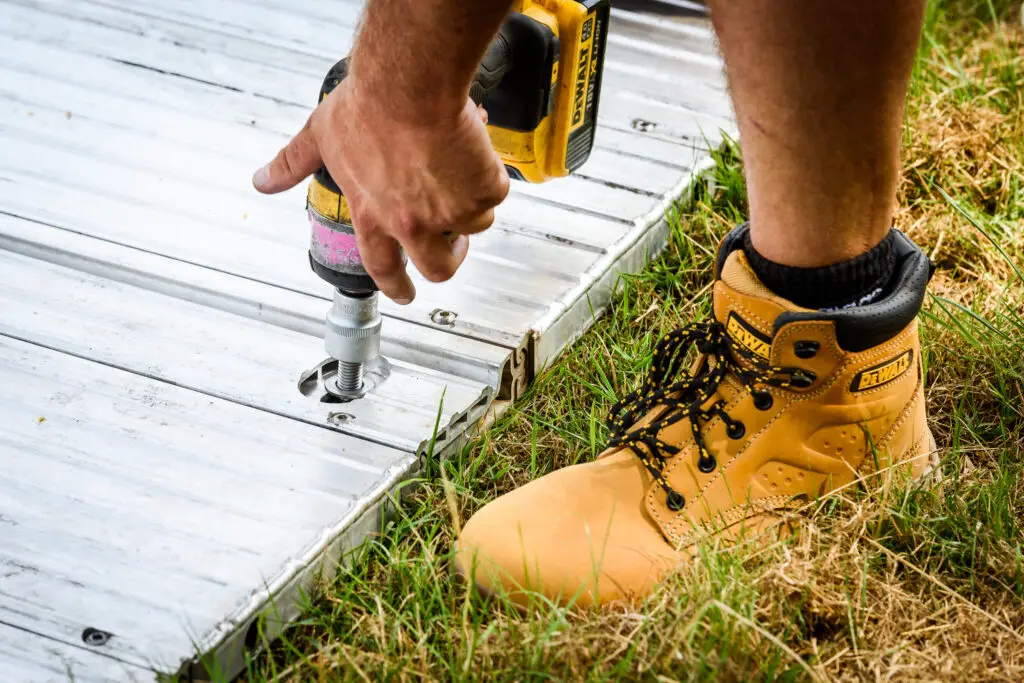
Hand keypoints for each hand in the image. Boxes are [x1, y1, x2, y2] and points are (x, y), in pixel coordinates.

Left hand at [252, 77, 509, 304]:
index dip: (397, 287)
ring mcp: (449, 212)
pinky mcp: (481, 192)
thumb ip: (292, 163)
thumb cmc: (367, 106)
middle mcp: (411, 223)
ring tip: (460, 168)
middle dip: (451, 260)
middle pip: (440, 268)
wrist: (409, 85)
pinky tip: (475, 149)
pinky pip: (494, 193)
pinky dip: (489, 173)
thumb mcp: (320, 136)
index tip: (406, 294)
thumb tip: (263, 181)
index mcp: (373, 215)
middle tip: (455, 245)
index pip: (382, 268)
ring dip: (470, 201)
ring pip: (474, 223)